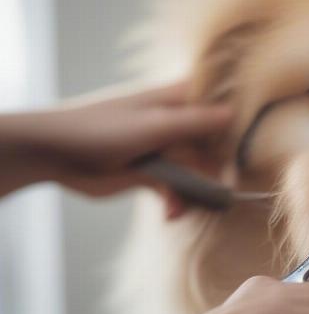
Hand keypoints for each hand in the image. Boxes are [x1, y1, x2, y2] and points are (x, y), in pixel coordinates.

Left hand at [0, 81, 231, 198]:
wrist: (56, 154)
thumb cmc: (102, 128)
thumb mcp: (156, 124)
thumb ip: (197, 123)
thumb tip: (236, 115)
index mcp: (180, 101)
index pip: (221, 107)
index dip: (237, 129)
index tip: (247, 153)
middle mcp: (177, 123)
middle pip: (214, 147)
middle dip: (218, 171)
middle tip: (226, 191)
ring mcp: (166, 149)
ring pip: (198, 173)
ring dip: (195, 193)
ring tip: (185, 208)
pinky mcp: (153, 173)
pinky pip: (178, 190)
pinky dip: (176, 202)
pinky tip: (169, 213)